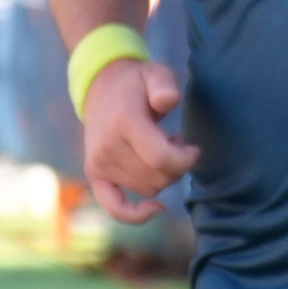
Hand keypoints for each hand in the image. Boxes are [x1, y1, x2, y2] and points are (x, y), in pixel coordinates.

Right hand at [80, 58, 200, 221]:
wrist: (102, 88)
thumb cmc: (137, 83)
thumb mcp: (155, 73)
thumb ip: (165, 84)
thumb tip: (167, 101)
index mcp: (124, 122)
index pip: (161, 159)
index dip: (184, 159)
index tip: (193, 149)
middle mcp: (107, 146)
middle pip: (157, 177)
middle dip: (177, 167)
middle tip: (176, 145)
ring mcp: (98, 163)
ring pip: (147, 190)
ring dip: (163, 177)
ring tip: (161, 151)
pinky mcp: (95, 174)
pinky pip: (115, 208)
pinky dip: (135, 215)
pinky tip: (156, 209)